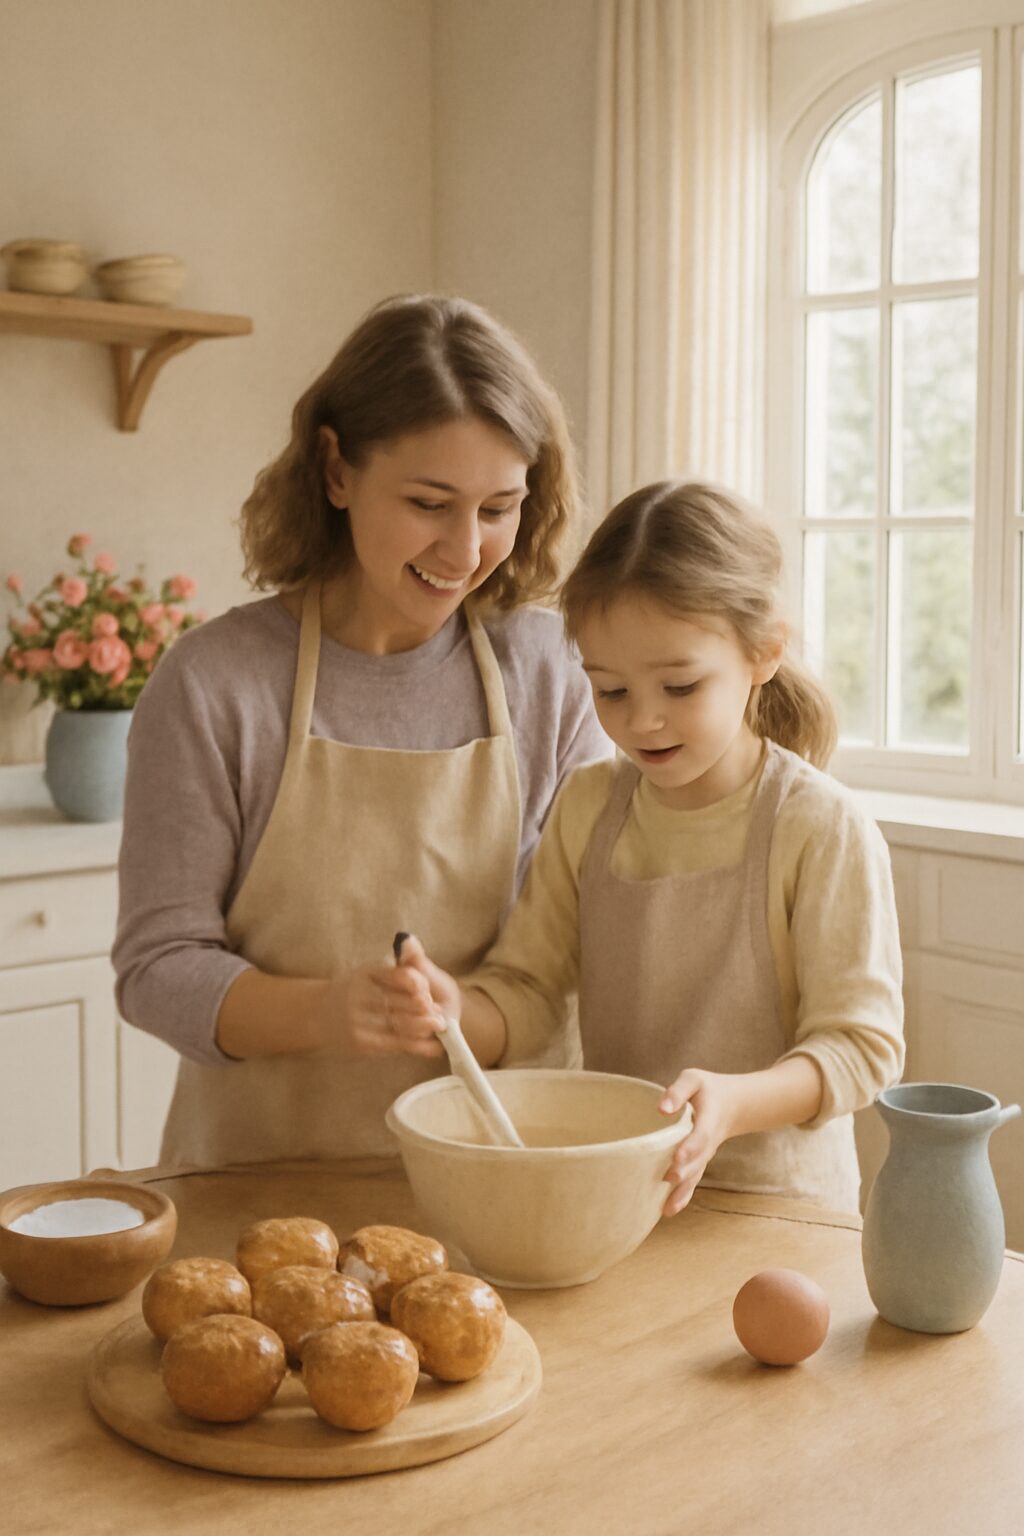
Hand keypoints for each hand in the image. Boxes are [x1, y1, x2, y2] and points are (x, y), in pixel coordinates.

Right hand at [312, 959, 444, 1059]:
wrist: (317, 1014)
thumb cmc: (354, 991)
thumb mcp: (372, 971)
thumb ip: (396, 963)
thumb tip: (410, 940)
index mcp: (367, 972)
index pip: (401, 975)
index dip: (419, 984)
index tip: (427, 991)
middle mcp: (360, 993)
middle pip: (404, 1002)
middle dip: (425, 1008)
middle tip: (440, 1014)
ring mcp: (358, 1018)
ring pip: (401, 1024)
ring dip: (424, 1027)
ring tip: (438, 1027)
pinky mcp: (360, 1040)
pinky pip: (395, 1043)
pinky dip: (418, 1045)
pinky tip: (432, 1046)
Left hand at [657, 1069, 738, 1216]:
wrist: (733, 1105)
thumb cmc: (707, 1089)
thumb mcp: (694, 1080)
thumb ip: (678, 1091)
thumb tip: (661, 1109)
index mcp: (708, 1120)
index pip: (700, 1136)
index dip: (690, 1147)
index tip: (677, 1157)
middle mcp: (708, 1142)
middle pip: (697, 1161)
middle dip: (684, 1171)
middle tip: (668, 1179)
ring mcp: (705, 1155)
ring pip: (695, 1176)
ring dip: (682, 1192)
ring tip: (666, 1209)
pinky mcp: (699, 1163)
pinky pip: (692, 1181)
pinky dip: (682, 1196)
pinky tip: (668, 1211)